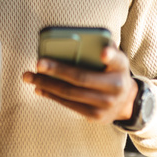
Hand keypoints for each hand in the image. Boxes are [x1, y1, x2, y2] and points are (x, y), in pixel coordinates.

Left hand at [22, 46, 137, 123]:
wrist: (126, 102)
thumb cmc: (114, 72)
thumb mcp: (116, 59)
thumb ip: (107, 50)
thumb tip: (89, 40)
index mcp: (121, 68)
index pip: (117, 60)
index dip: (110, 56)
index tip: (103, 53)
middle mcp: (115, 87)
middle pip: (81, 78)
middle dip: (57, 71)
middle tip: (38, 63)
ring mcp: (105, 105)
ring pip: (70, 94)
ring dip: (47, 84)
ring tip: (29, 76)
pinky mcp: (95, 116)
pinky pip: (69, 104)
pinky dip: (52, 95)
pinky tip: (39, 87)